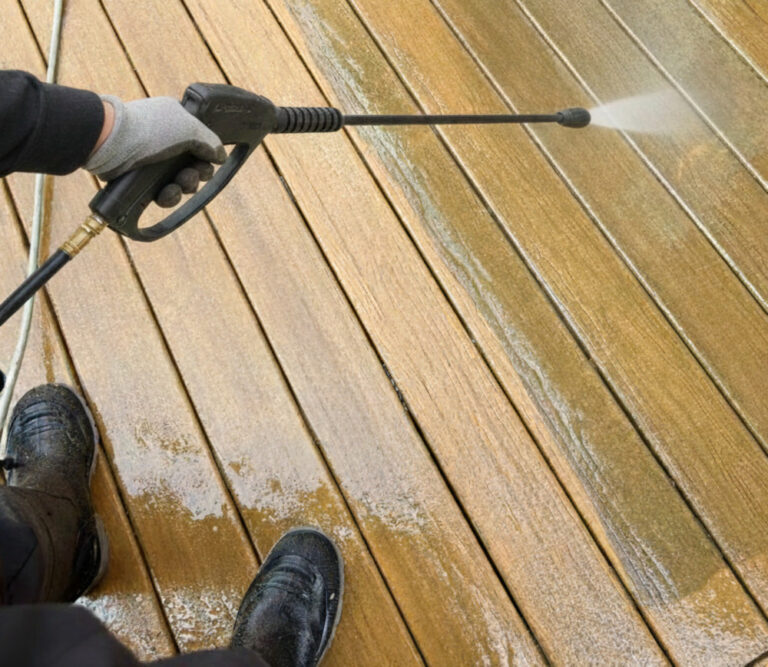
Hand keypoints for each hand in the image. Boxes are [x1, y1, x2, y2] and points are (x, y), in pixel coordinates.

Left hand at [85, 95, 225, 207]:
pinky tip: (164, 194)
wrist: (110, 143)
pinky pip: (165, 193)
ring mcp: (154, 161)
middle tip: (190, 174)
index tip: (207, 162)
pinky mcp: (143, 179)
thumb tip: (220, 155)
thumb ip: (210, 142)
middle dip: (197, 175)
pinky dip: (169, 196)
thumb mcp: (188, 128)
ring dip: (184, 187)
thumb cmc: (149, 129)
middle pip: (194, 166)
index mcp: (177, 123)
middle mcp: (167, 141)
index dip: (208, 156)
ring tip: (176, 184)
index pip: (202, 144)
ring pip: (181, 182)